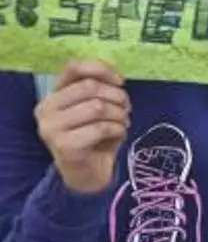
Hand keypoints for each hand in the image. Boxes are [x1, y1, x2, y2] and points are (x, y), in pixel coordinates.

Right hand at [35, 61, 130, 193]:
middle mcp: (46, 109)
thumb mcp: (96, 108)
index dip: (102, 69)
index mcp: (53, 94)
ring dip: (119, 114)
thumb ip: (100, 89)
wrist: (87, 174)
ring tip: (122, 122)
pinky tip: (118, 134)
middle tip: (126, 108)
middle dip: (116, 96)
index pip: (74, 67)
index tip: (121, 81)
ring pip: (97, 107)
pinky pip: (101, 128)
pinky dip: (118, 129)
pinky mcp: (65, 146)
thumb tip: (117, 78)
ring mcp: (52, 128)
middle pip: (90, 87)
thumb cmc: (94, 137)